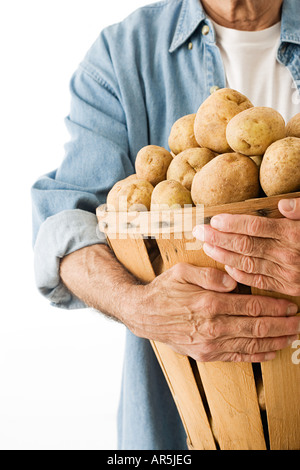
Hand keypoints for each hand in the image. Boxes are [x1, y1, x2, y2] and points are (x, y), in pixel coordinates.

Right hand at [128, 263, 298, 361]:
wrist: (144, 315)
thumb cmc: (164, 290)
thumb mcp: (182, 272)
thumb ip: (209, 274)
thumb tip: (233, 279)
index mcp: (209, 304)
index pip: (252, 306)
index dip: (275, 307)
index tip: (291, 306)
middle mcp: (212, 327)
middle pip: (257, 327)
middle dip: (282, 326)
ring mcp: (209, 344)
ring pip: (250, 344)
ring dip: (274, 341)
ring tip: (291, 337)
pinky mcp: (205, 354)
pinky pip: (237, 357)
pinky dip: (256, 355)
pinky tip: (270, 352)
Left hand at [193, 197, 299, 296]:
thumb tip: (283, 204)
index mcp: (294, 234)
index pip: (255, 226)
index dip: (232, 223)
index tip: (214, 219)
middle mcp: (288, 254)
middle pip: (246, 244)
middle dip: (219, 237)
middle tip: (198, 231)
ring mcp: (288, 273)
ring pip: (248, 263)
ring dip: (224, 255)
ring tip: (207, 246)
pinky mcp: (289, 287)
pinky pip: (260, 281)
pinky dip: (241, 274)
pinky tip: (226, 266)